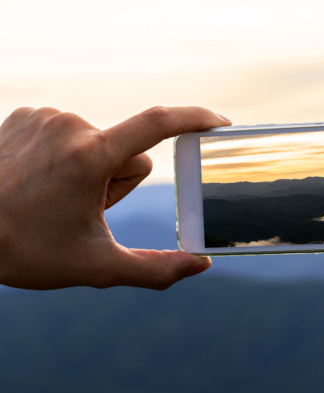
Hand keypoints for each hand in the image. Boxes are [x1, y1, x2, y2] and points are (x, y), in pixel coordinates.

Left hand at [0, 106, 230, 289]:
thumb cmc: (25, 251)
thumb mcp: (96, 268)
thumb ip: (156, 269)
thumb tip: (201, 265)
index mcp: (91, 157)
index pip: (157, 124)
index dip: (195, 120)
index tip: (221, 124)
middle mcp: (70, 126)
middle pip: (128, 154)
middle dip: (117, 184)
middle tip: (80, 211)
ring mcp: (45, 117)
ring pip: (101, 143)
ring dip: (92, 171)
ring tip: (54, 197)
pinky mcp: (26, 114)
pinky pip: (72, 133)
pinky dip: (67, 157)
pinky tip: (40, 180)